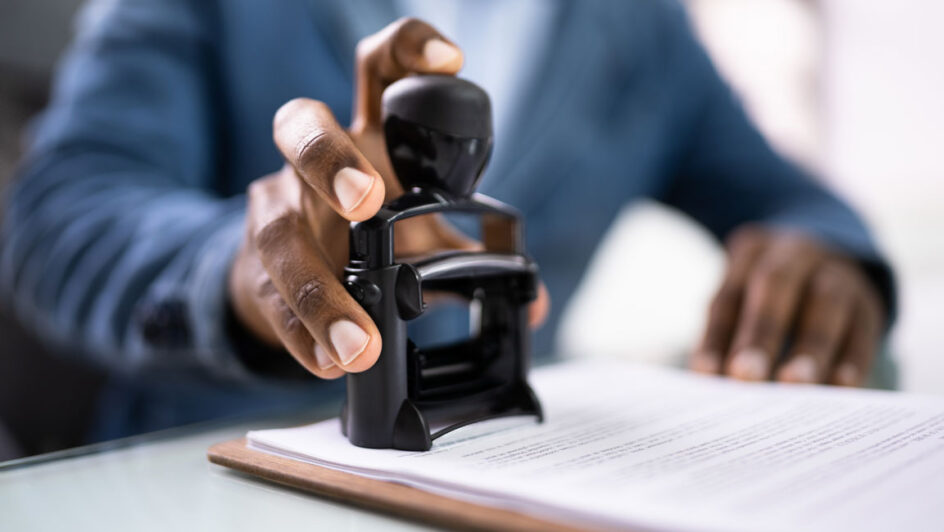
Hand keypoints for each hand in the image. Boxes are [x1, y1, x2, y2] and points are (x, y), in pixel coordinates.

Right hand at [229, 18, 548, 377]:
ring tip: (362, 339)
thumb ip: (470, 256)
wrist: (286, 278)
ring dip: (322, 288)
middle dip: (332, 159)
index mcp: (365, 137)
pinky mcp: (257, 271)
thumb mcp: (418, 232)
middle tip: (368, 202)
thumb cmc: (356, 235)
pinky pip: (273, 299)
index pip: (378, 69)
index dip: (409, 50)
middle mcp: (313, 164)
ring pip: (279, 232)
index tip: (452, 61)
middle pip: (302, 127)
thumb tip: (536, 302)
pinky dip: (305, 333)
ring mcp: (277, 213)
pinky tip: (333, 361)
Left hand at [690, 226, 883, 385]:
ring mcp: (838, 273)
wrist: (827, 262)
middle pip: (776, 284)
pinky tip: (840, 387)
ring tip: (794, 385)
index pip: (729, 295)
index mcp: (752, 250)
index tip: (706, 373)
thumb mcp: (741, 297)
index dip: (717, 335)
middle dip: (760, 332)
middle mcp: (796, 253)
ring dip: (810, 347)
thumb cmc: (766, 294)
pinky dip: (853, 359)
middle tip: (745, 376)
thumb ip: (726, 336)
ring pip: (826, 303)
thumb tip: (713, 382)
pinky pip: (863, 329)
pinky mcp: (868, 304)